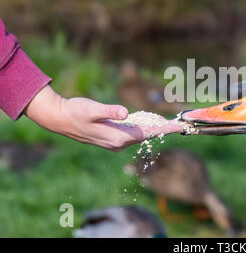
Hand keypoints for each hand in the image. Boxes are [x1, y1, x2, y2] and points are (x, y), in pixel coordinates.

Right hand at [24, 85, 183, 150]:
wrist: (61, 119)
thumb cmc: (76, 112)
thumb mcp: (92, 109)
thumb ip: (109, 111)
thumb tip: (125, 113)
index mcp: (118, 137)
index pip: (147, 133)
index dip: (164, 129)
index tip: (178, 126)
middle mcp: (118, 143)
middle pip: (146, 135)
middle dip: (162, 129)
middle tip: (178, 123)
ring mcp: (115, 143)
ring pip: (140, 135)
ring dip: (153, 129)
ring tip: (168, 124)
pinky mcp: (112, 139)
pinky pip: (132, 134)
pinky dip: (142, 128)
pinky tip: (148, 122)